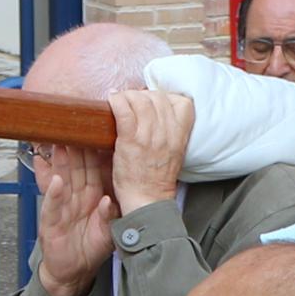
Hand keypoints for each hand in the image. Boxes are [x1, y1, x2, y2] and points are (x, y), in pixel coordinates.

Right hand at [30, 145, 118, 295]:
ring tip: (59, 145)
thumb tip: (108, 199)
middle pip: (74, 169)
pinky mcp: (51, 224)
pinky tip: (55, 181)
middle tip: (73, 127)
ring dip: (60, 164)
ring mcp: (61, 209)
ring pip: (60, 181)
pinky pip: (52, 207)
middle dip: (73, 149)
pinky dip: (54, 194)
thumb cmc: (89, 248)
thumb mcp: (105, 231)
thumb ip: (107, 214)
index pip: (91, 170)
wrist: (72, 273)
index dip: (93, 152)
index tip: (95, 132)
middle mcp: (74, 199)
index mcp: (89, 197)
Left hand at [106, 84, 192, 216]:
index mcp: (180, 135)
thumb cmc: (157, 178)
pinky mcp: (131, 141)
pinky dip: (117, 101)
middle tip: (132, 101)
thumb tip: (157, 111)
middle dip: (143, 94)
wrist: (147, 200)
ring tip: (120, 101)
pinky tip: (112, 101)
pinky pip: (124, 111)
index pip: (182, 102)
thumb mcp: (175, 152)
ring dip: (127, 96)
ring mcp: (149, 137)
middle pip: (158, 97)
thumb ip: (171, 131)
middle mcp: (168, 133)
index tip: (152, 102)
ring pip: (140, 100)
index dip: (165, 97)